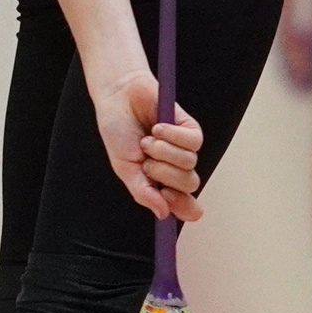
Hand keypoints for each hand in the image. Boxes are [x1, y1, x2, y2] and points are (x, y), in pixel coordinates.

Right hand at [95, 69, 203, 220]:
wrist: (118, 98)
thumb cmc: (119, 133)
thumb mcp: (124, 168)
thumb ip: (143, 192)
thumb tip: (163, 214)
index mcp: (161, 183)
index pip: (184, 205)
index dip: (182, 206)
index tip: (166, 196)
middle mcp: (176, 168)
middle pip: (189, 184)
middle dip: (164, 173)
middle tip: (146, 159)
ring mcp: (185, 148)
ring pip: (189, 163)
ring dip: (163, 151)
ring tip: (147, 139)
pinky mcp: (190, 128)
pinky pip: (193, 141)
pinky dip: (173, 135)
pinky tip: (157, 127)